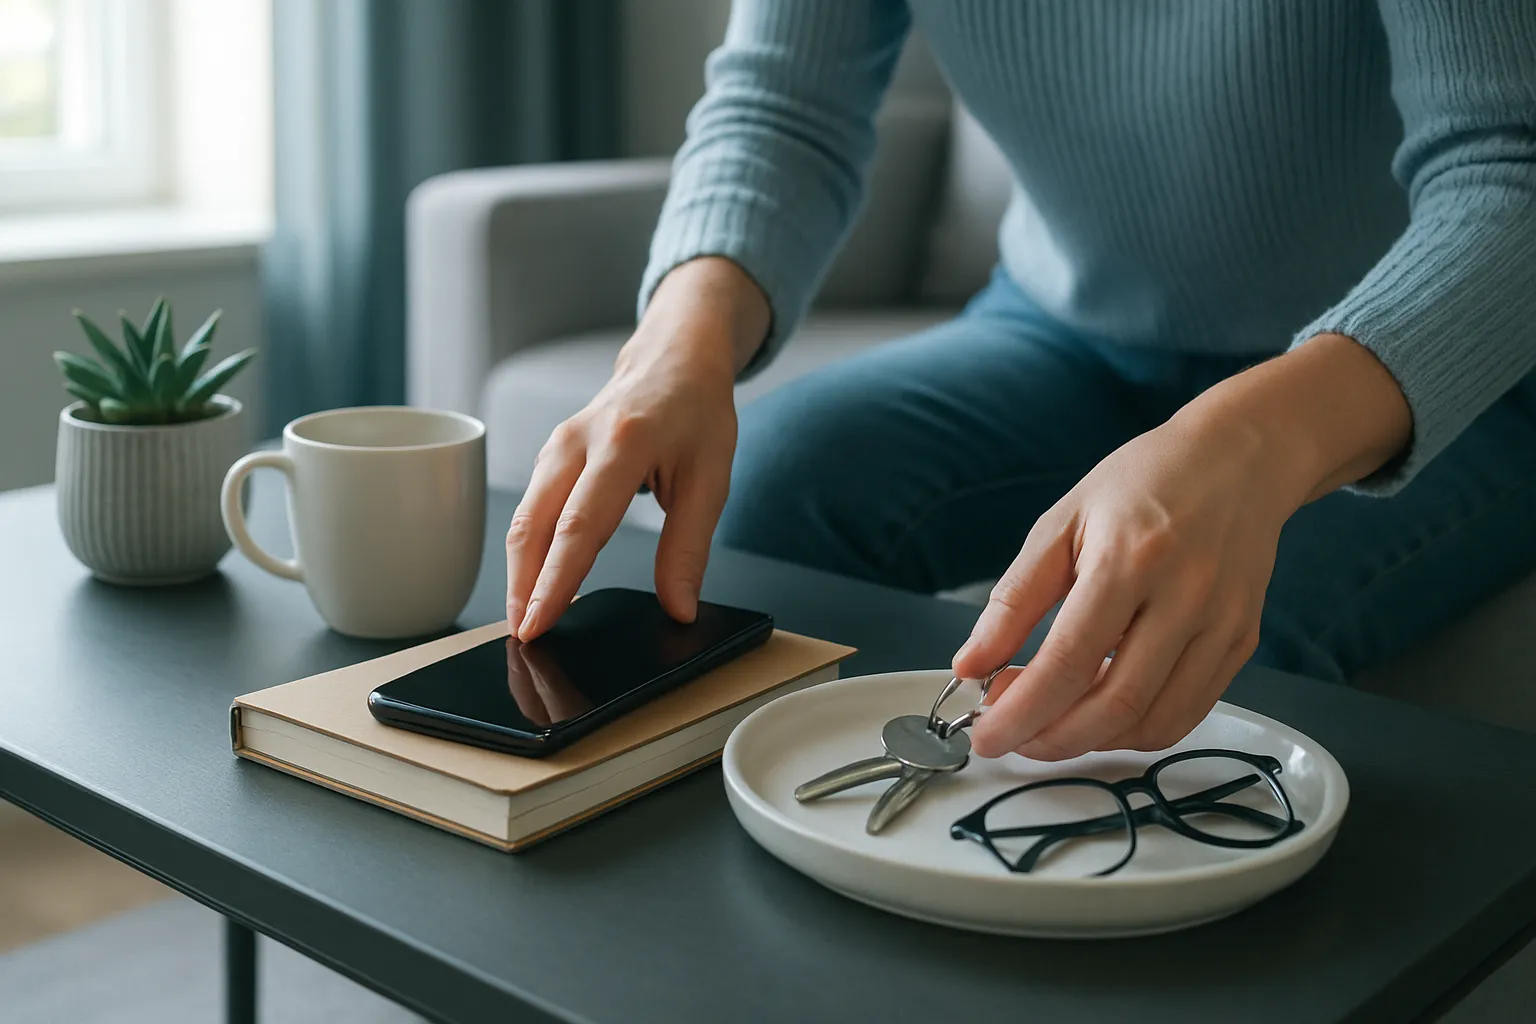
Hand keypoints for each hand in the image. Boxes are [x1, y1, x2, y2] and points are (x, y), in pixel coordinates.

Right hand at [506, 258, 769, 639]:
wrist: (674, 358)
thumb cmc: (696, 411)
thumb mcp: (712, 478)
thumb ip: (690, 546)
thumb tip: (678, 607)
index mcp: (623, 443)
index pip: (579, 524)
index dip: (555, 580)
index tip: (538, 622)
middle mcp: (578, 440)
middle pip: (535, 523)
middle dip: (522, 585)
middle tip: (522, 637)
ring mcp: (557, 444)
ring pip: (525, 517)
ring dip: (519, 571)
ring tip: (523, 620)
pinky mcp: (551, 454)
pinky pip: (531, 506)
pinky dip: (527, 547)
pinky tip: (531, 581)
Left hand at [953, 334, 1412, 759]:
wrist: (1236, 459)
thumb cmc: (1143, 483)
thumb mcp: (1061, 524)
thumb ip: (1014, 600)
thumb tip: (971, 664)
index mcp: (1129, 558)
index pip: (1067, 662)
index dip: (1021, 712)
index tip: (985, 735)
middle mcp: (1184, 597)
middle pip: (1114, 705)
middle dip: (1051, 739)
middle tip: (1012, 736)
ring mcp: (1220, 624)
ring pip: (1154, 723)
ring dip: (1092, 742)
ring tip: (1049, 724)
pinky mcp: (1241, 643)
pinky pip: (1186, 714)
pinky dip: (1135, 730)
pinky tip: (1098, 713)